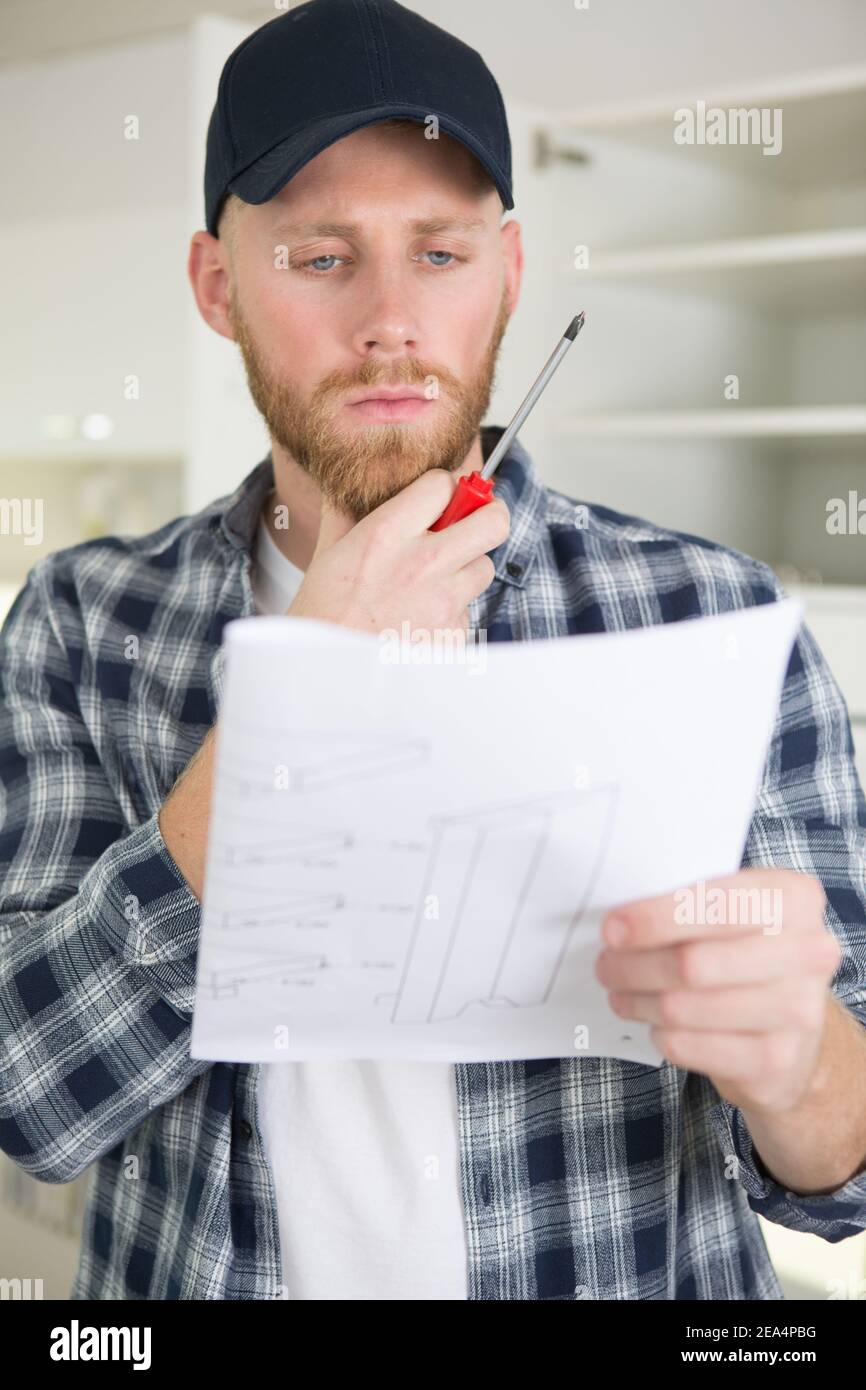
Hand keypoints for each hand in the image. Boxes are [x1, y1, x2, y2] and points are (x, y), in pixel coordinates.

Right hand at [286, 469, 508, 634]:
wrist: (324, 676)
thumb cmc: (321, 616)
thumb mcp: (328, 553)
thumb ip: (345, 514)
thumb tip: (347, 488)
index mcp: (387, 534)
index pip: (443, 484)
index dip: (445, 488)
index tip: (442, 498)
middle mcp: (422, 563)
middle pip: (492, 522)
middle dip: (488, 517)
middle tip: (475, 524)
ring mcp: (443, 602)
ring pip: (484, 568)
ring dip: (466, 570)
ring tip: (433, 583)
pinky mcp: (453, 635)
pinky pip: (469, 611)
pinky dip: (452, 612)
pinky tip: (422, 620)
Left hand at [595, 868, 842, 1113]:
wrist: (795, 1027)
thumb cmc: (747, 954)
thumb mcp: (736, 913)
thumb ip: (690, 903)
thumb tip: (619, 920)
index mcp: (794, 899)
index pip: (716, 904)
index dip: (655, 918)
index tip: (612, 928)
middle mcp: (809, 953)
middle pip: (693, 962)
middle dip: (634, 965)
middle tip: (606, 964)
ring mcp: (798, 1011)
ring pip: (682, 1007)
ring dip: (638, 1000)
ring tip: (620, 992)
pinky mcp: (776, 1061)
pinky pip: (688, 1046)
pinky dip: (659, 1033)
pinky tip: (655, 1022)